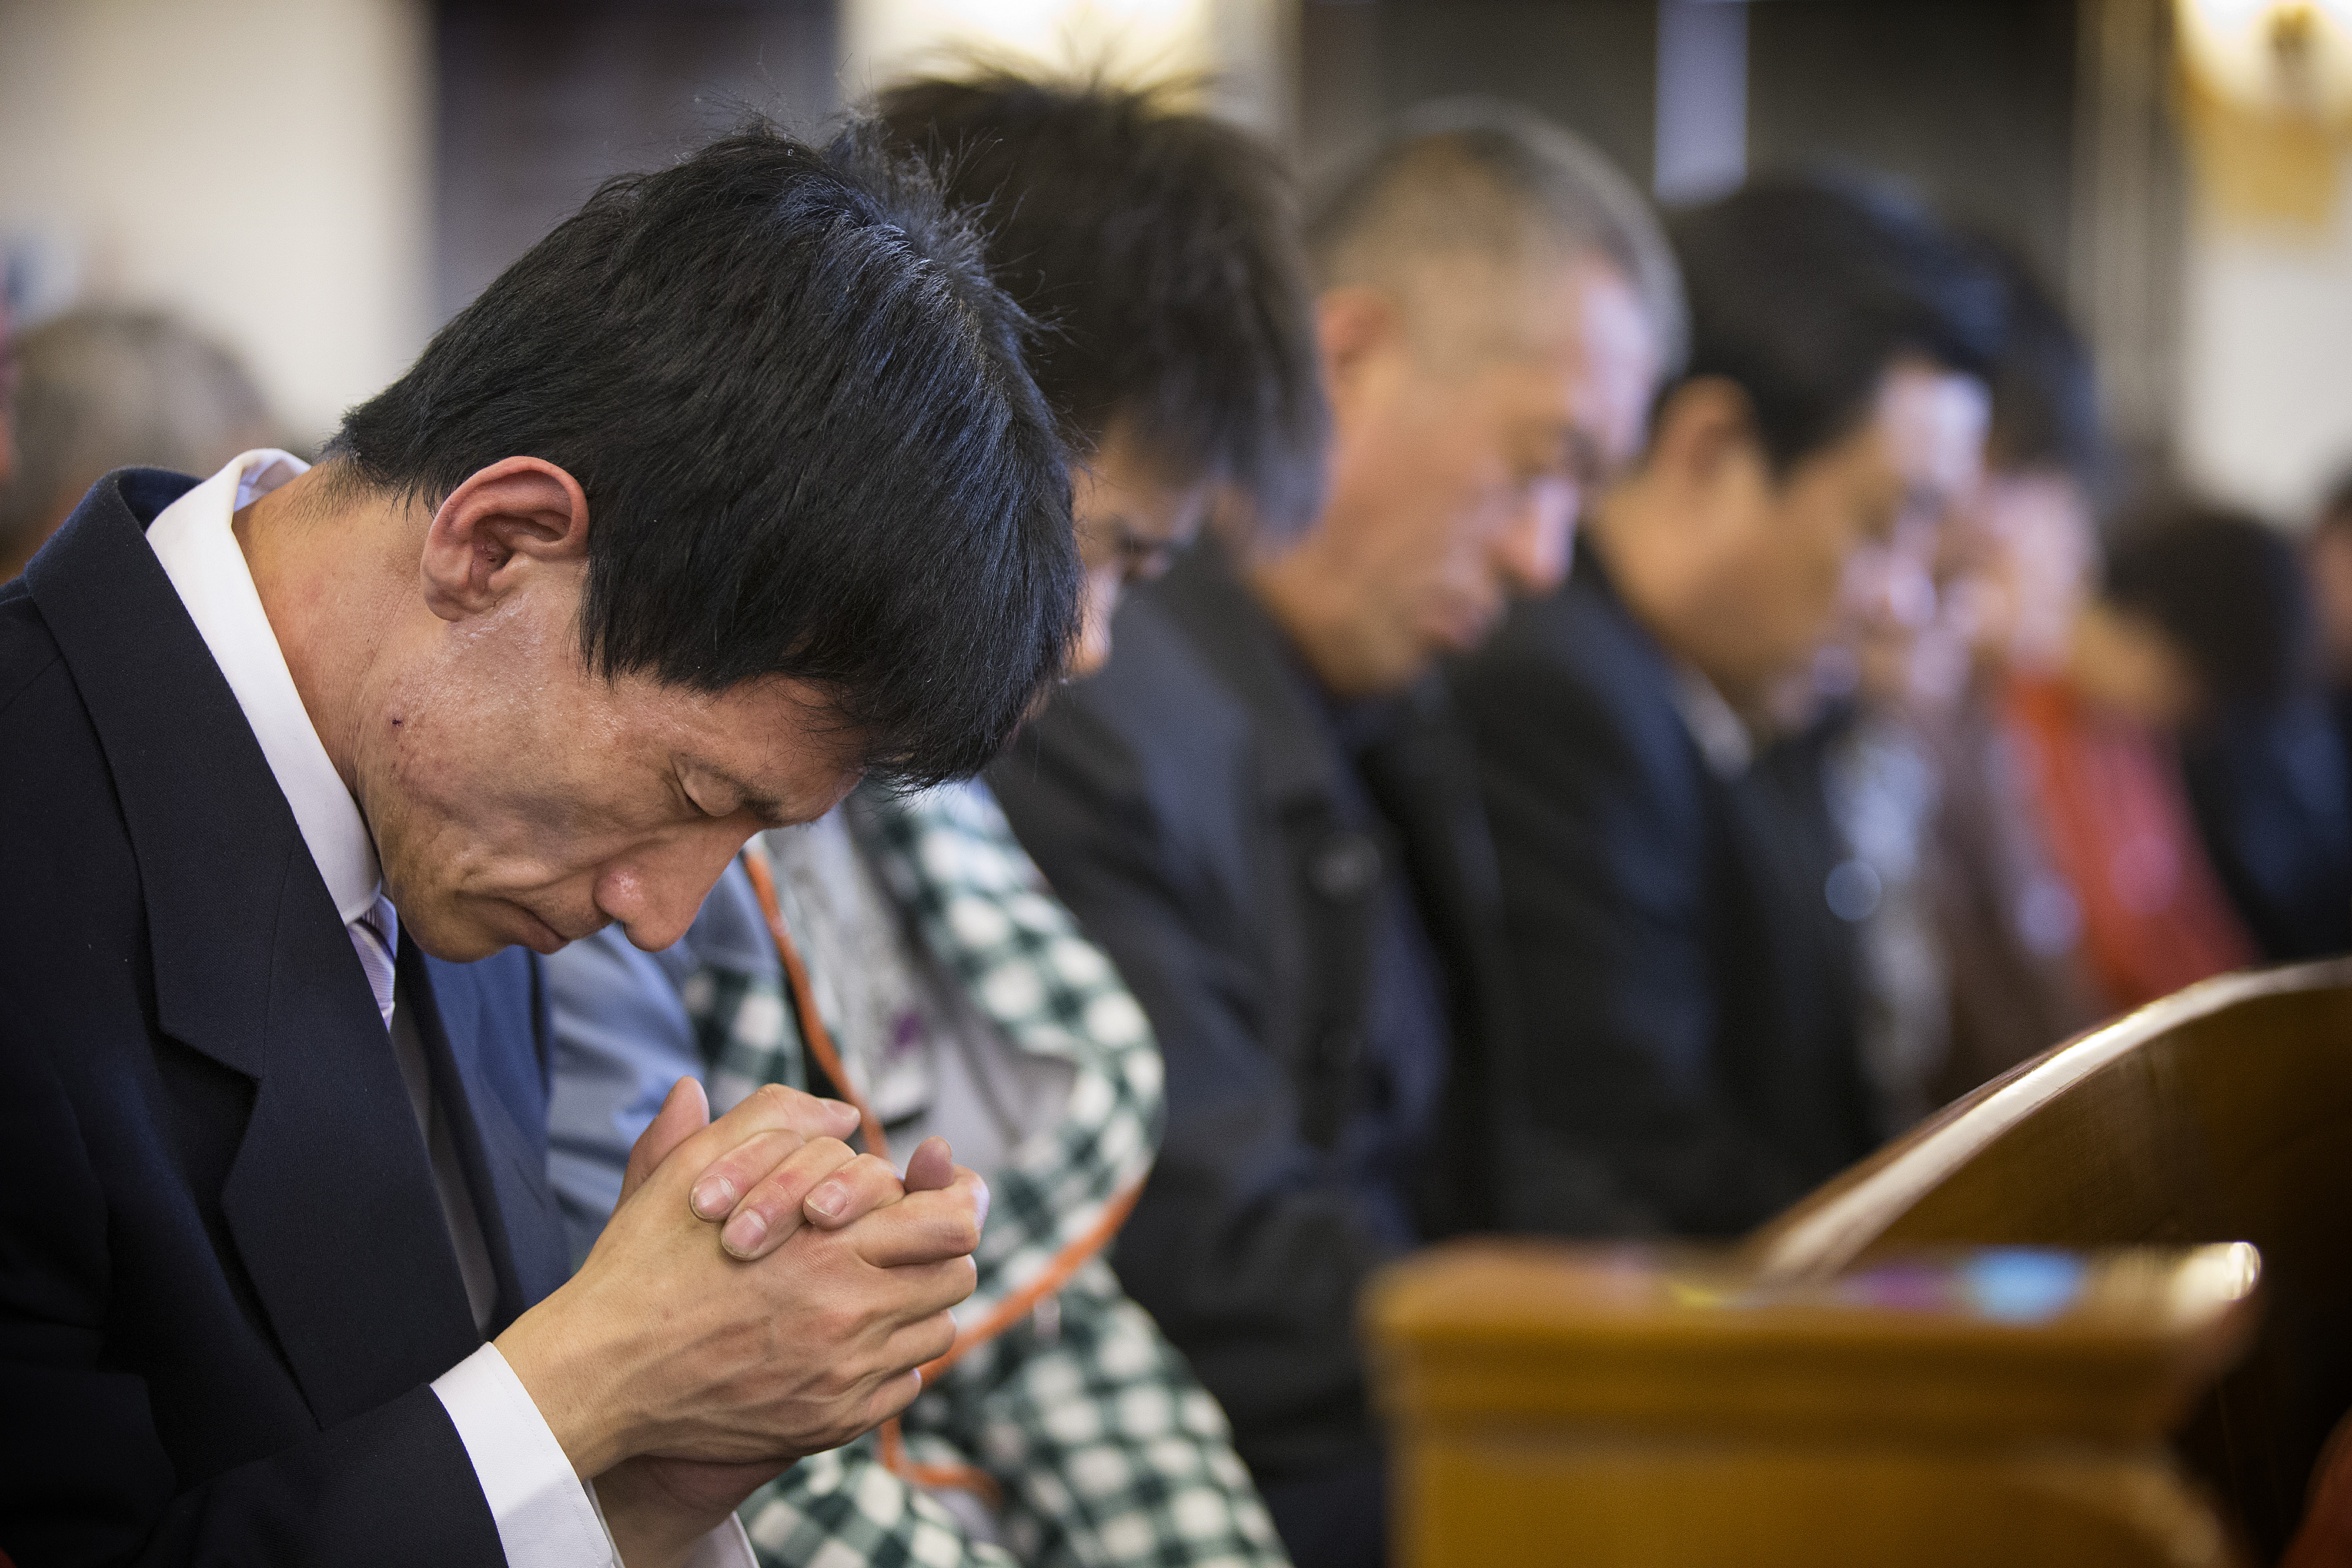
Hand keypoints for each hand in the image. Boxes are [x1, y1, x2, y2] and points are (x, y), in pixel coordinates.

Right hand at [495, 1078, 986, 1478]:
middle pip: (956, 1276)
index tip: (937, 1195)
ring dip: (915, 1305)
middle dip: (936, 1251)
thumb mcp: (696, 1168)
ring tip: (870, 1288)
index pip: (953, 1223)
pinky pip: (905, 1386)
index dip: (955, 1201)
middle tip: (900, 1242)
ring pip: (936, 1332)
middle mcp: (850, 1314)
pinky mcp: (832, 1422)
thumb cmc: (643, 1264)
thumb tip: (841, 1114)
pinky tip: (847, 1340)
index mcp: (830, 1245)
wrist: (601, 1371)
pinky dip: (890, 1361)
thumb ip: (773, 1122)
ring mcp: (845, 1377)